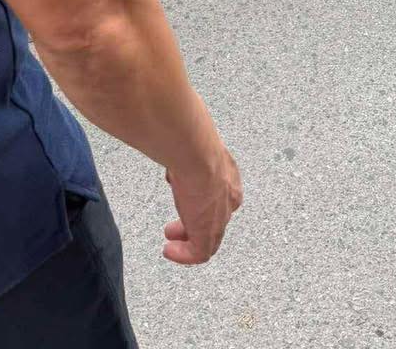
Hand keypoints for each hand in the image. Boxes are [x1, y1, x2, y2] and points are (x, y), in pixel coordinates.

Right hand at [163, 145, 242, 265]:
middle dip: (193, 223)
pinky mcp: (208, 233)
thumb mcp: (190, 146)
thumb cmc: (192, 142)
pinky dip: (184, 255)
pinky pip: (199, 253)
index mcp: (227, 174)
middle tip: (176, 227)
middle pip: (214, 217)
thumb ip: (183, 154)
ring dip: (188, 241)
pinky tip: (170, 251)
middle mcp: (227, 197)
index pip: (220, 194)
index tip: (187, 202)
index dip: (203, 201)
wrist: (196, 153)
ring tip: (172, 243)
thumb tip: (168, 150)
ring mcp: (219, 217)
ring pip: (208, 237)